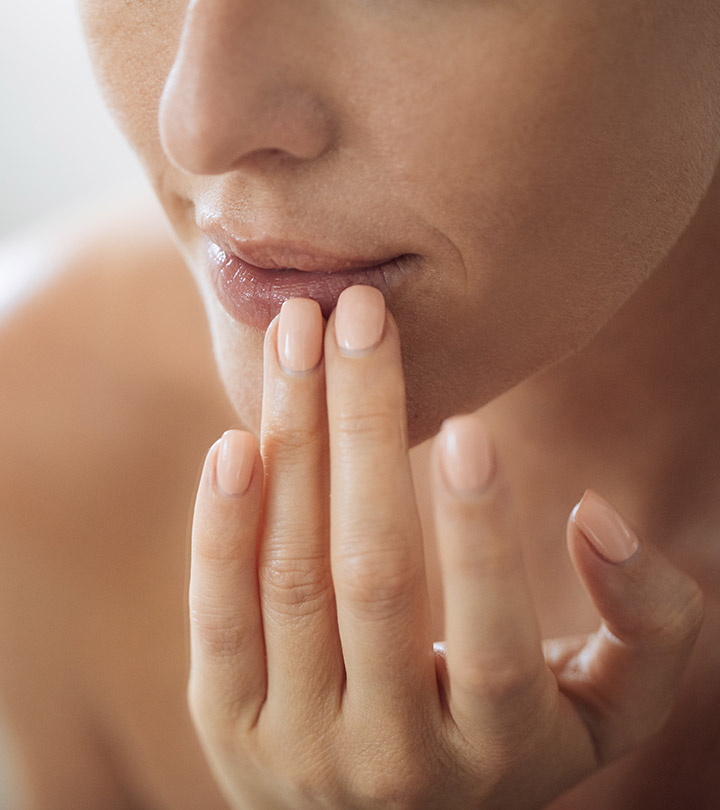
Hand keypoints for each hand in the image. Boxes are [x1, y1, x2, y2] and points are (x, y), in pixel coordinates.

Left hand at [187, 286, 702, 809]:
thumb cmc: (506, 739)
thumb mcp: (602, 705)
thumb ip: (646, 624)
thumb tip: (597, 518)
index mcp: (498, 750)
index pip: (494, 643)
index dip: (482, 533)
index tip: (466, 423)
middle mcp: (392, 756)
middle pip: (372, 579)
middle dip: (364, 431)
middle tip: (361, 315)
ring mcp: (297, 744)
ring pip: (291, 578)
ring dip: (293, 443)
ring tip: (297, 334)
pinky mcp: (228, 725)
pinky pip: (218, 618)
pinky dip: (221, 528)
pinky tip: (237, 439)